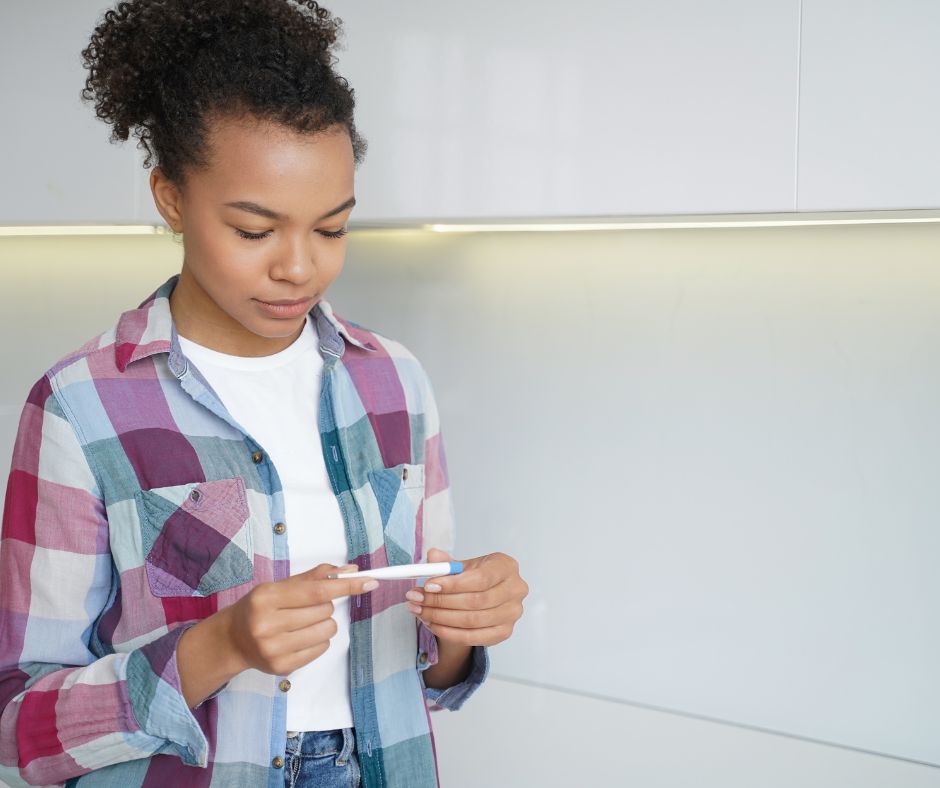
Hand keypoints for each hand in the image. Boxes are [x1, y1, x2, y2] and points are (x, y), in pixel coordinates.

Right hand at [223, 563, 376, 675]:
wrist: (232, 640)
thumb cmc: (260, 608)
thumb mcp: (281, 586)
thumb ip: (316, 577)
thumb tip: (351, 571)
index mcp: (266, 597)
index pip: (317, 591)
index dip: (346, 586)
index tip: (369, 581)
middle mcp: (267, 624)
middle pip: (325, 610)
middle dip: (325, 605)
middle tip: (305, 608)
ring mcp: (274, 649)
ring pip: (327, 630)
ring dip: (323, 623)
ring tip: (303, 623)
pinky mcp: (282, 667)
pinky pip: (322, 649)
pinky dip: (318, 640)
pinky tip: (299, 637)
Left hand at [405, 548, 527, 646]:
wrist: (483, 596)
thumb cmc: (473, 577)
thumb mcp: (460, 566)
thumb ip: (446, 562)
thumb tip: (432, 557)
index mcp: (506, 566)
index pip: (480, 579)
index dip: (453, 584)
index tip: (428, 586)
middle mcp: (515, 589)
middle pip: (476, 601)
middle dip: (441, 602)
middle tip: (417, 599)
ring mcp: (512, 613)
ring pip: (472, 621)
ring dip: (441, 617)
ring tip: (420, 611)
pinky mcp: (504, 632)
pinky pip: (472, 637)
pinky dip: (448, 632)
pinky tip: (432, 624)